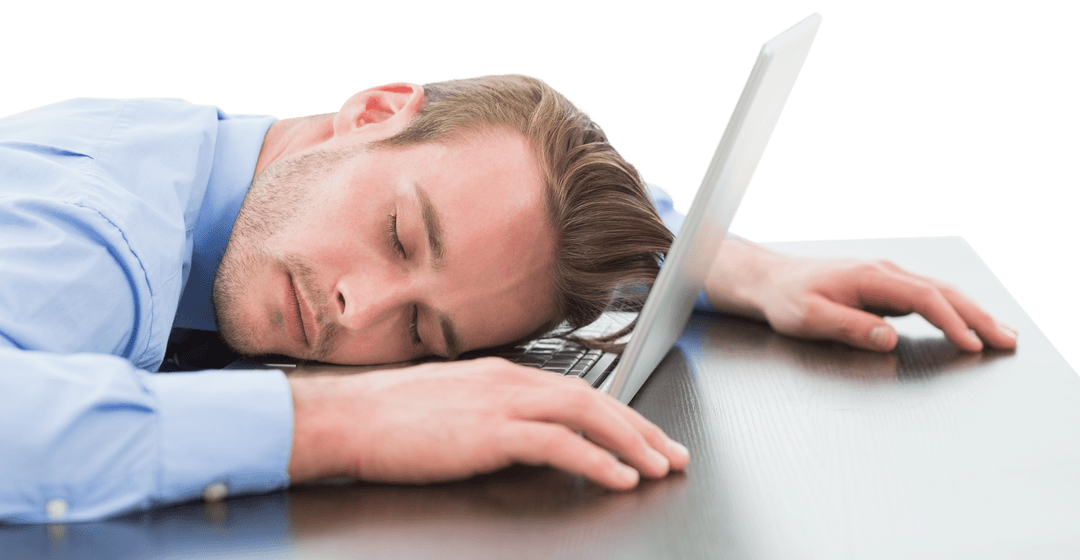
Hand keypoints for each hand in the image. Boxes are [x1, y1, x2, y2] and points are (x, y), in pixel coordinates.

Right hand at [287, 357, 689, 489]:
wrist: (347, 416)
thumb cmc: (390, 416)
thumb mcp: (453, 406)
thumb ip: (495, 415)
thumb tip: (526, 437)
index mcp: (504, 374)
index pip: (578, 391)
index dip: (620, 415)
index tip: (646, 435)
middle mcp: (511, 380)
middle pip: (595, 399)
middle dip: (641, 429)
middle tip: (673, 454)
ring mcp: (502, 402)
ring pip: (588, 415)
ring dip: (631, 443)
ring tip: (659, 467)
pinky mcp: (490, 432)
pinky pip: (560, 443)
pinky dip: (596, 459)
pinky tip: (618, 477)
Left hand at [705, 240, 1017, 351]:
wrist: (770, 281)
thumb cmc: (786, 299)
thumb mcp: (809, 318)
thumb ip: (850, 327)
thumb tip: (890, 338)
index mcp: (870, 277)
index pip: (923, 297)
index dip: (951, 321)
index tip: (972, 344)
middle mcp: (885, 272)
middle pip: (943, 291)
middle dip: (978, 316)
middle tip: (1008, 341)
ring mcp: (887, 278)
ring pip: (941, 292)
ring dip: (973, 313)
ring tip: (1002, 335)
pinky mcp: (885, 287)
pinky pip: (929, 298)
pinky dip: (955, 311)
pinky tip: (969, 325)